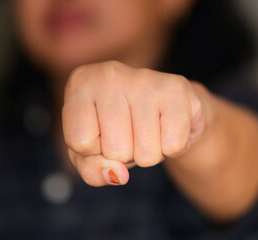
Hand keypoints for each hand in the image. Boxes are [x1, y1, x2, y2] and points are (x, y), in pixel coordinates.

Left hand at [62, 61, 205, 185]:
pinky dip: (172, 148)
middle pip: (115, 150)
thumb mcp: (91, 152)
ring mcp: (144, 78)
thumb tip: (118, 175)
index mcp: (81, 84)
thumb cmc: (119, 128)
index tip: (102, 132)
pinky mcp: (176, 88)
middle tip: (131, 132)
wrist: (167, 105)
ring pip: (145, 153)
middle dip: (125, 154)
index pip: (80, 142)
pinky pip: (173, 146)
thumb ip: (92, 169)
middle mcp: (109, 75)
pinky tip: (167, 126)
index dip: (95, 150)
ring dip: (149, 153)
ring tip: (149, 129)